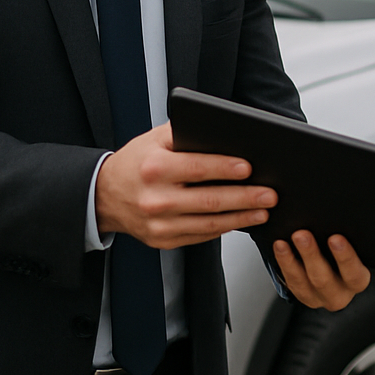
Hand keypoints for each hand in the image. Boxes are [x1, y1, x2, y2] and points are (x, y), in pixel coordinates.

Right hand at [94, 122, 277, 247]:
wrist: (104, 196)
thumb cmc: (136, 163)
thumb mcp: (154, 140)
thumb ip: (185, 134)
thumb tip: (224, 134)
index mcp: (154, 169)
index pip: (198, 168)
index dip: (226, 168)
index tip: (250, 168)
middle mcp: (156, 199)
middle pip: (210, 200)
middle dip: (245, 198)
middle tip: (270, 194)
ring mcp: (159, 225)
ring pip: (209, 223)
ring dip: (241, 218)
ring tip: (264, 211)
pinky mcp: (163, 241)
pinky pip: (200, 235)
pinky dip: (224, 228)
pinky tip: (241, 220)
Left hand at [274, 231, 371, 311]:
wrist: (339, 265)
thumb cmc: (350, 250)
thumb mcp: (356, 246)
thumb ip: (350, 237)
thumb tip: (344, 209)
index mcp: (357, 281)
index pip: (353, 273)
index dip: (345, 257)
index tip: (335, 238)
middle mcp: (339, 294)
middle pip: (323, 279)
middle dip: (311, 255)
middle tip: (301, 235)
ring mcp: (318, 297)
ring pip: (302, 283)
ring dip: (290, 261)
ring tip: (281, 243)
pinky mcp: (302, 294)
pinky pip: (290, 282)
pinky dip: (283, 264)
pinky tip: (278, 248)